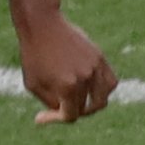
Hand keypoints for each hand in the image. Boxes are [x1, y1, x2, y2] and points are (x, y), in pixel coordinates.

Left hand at [16, 10, 116, 124]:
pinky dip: (104, 90)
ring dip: (92, 104)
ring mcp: (95, 67)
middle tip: (63, 108)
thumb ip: (50, 103)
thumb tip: (65, 112)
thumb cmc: (34, 55)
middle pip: (85, 108)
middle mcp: (85, 78)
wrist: (42, 24)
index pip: (70, 116)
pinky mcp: (100, 57)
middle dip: (72, 110)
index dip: (55, 119)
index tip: (41, 117)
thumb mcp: (33, 83)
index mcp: (67, 86)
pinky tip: (93, 88)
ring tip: (82, 101)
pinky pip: (111, 81)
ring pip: (102, 98)